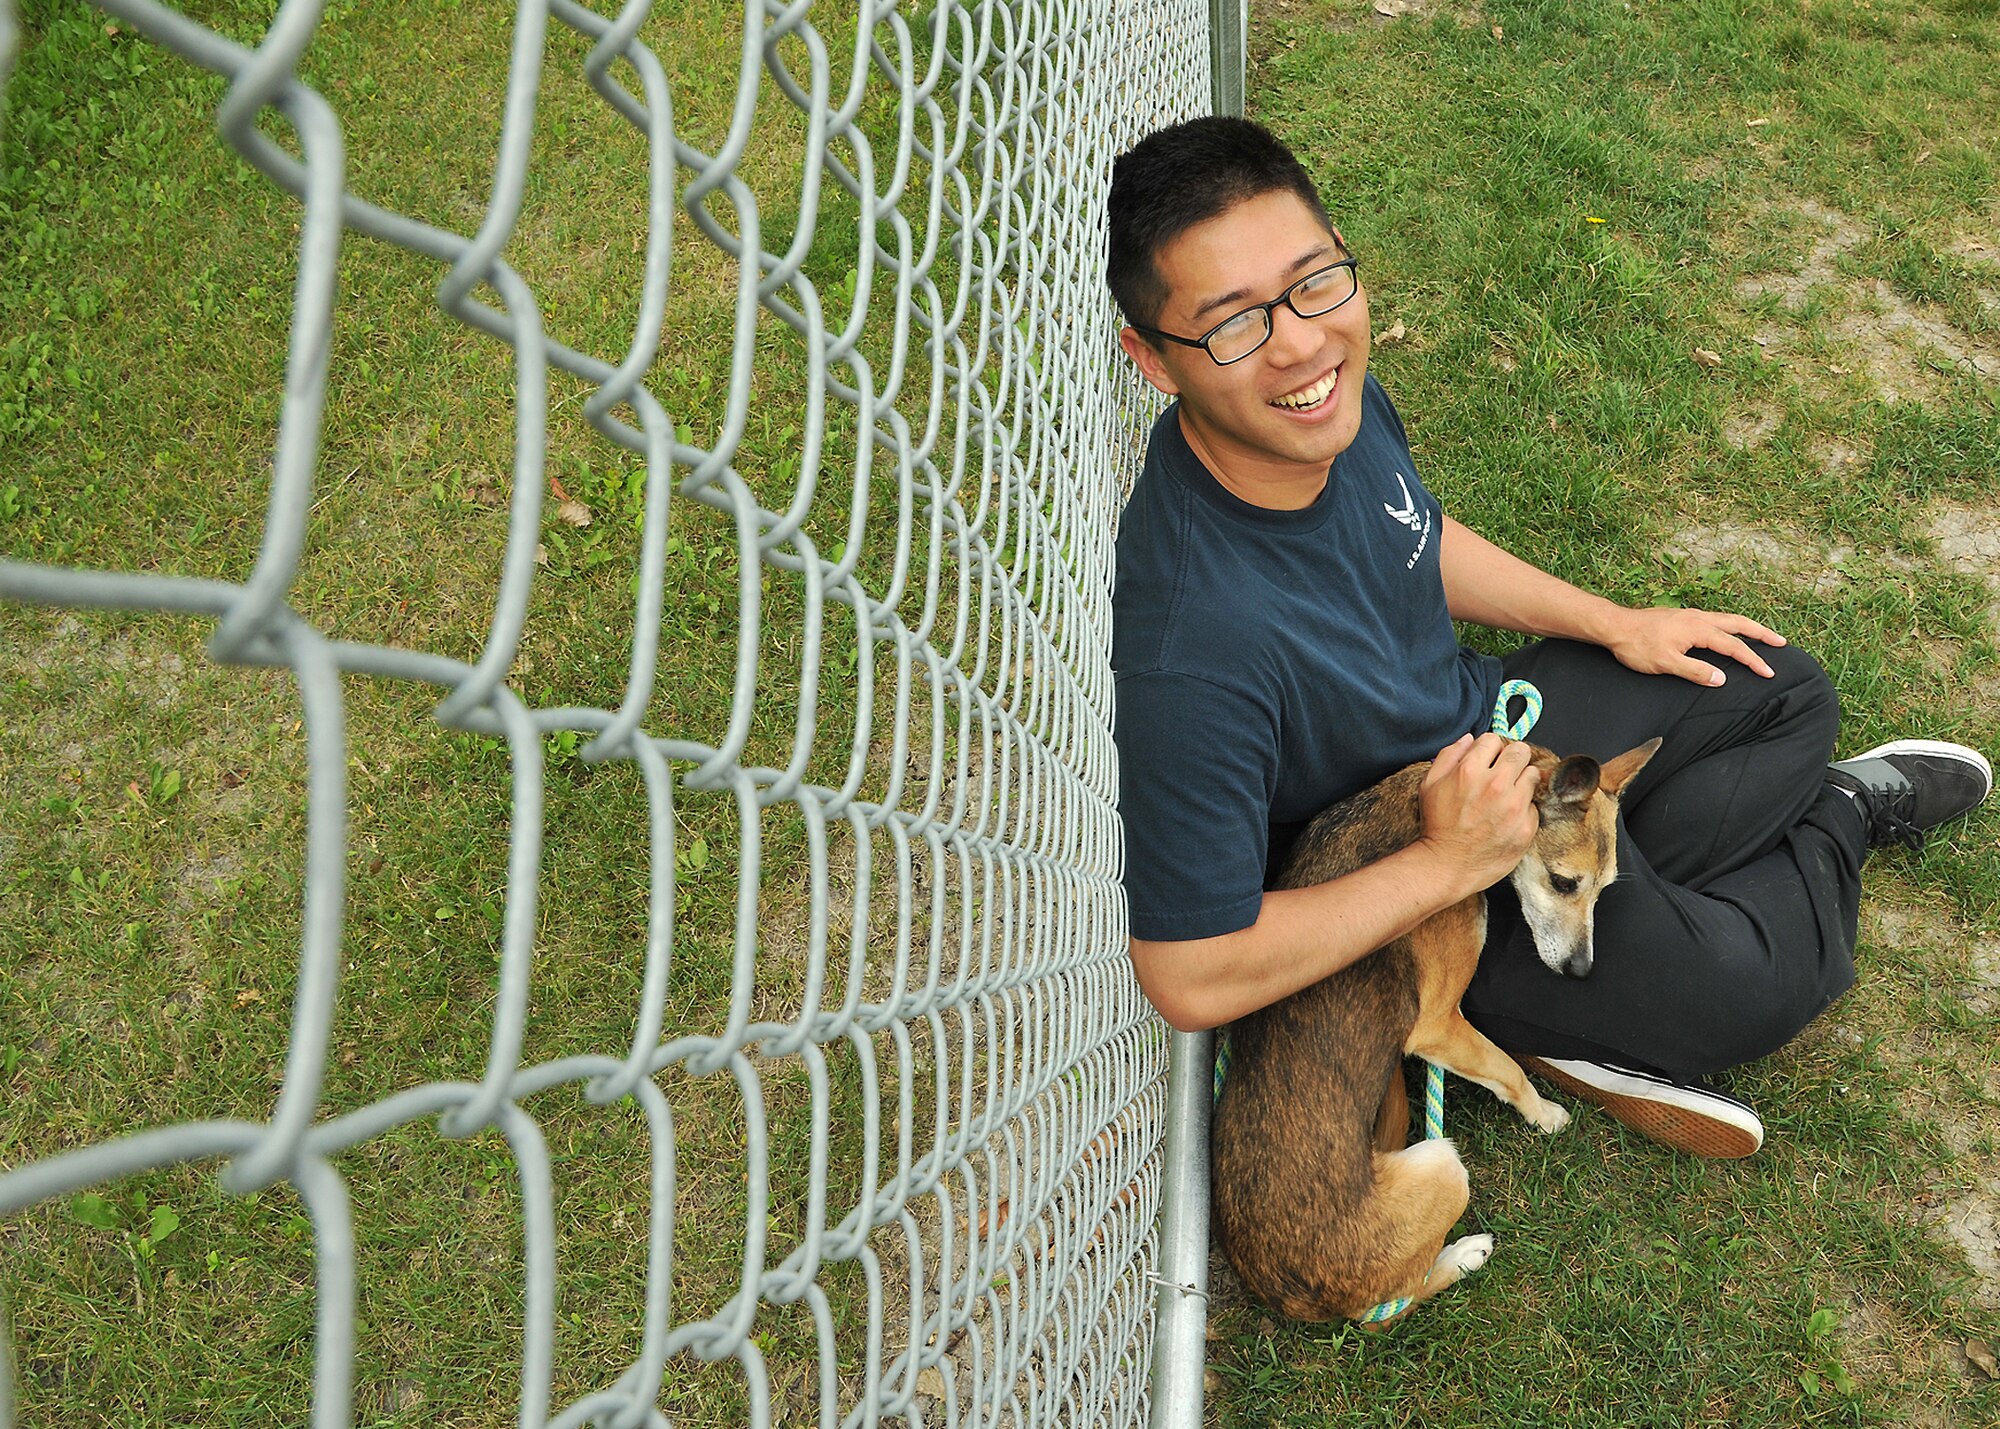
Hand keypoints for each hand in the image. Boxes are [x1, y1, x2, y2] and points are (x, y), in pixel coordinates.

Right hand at [1417, 733, 1540, 893]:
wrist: (1447, 865)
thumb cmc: (1437, 825)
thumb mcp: (1429, 784)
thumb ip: (1449, 755)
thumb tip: (1469, 739)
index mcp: (1470, 771)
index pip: (1494, 740)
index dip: (1489, 749)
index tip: (1488, 760)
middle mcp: (1496, 785)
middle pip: (1520, 751)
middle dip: (1511, 758)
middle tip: (1504, 772)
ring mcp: (1514, 807)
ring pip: (1533, 775)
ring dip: (1521, 780)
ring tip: (1506, 795)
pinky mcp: (1526, 827)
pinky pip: (1533, 806)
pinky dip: (1523, 809)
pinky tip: (1507, 817)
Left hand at [1601, 605, 1785, 686]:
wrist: (1614, 626)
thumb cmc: (1637, 645)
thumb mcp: (1666, 664)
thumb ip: (1695, 672)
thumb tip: (1722, 679)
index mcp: (1699, 630)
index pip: (1734, 647)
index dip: (1753, 660)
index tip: (1769, 673)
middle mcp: (1699, 618)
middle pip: (1739, 624)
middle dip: (1761, 634)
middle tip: (1781, 643)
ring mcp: (1690, 616)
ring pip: (1727, 619)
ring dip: (1747, 627)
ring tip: (1763, 635)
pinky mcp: (1682, 617)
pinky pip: (1715, 619)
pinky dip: (1730, 624)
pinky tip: (1728, 631)